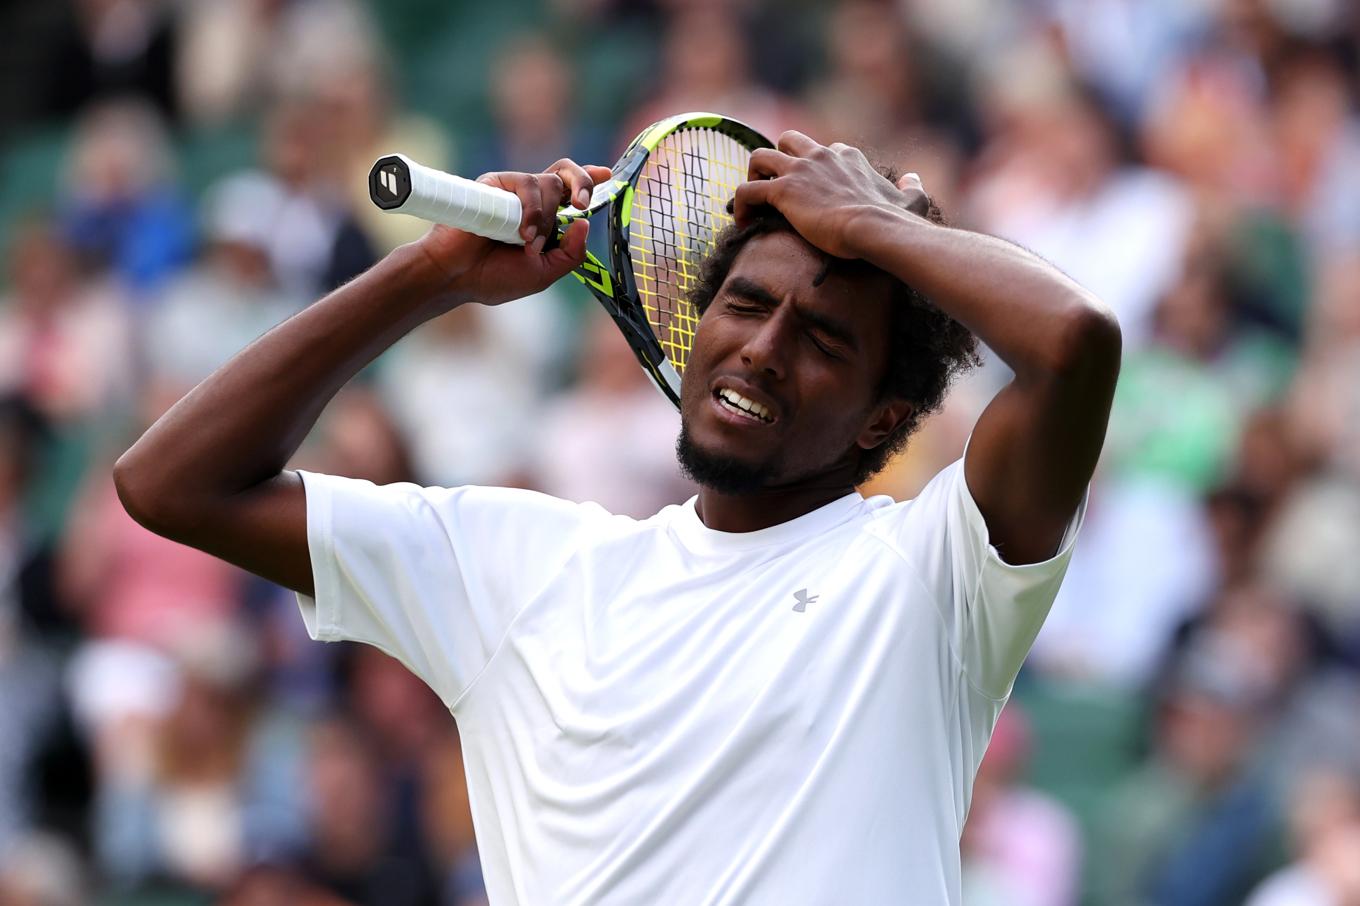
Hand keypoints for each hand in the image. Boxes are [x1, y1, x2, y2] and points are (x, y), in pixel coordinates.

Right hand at [413, 159, 612, 306]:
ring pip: (550, 183)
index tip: (607, 175)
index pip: (569, 191)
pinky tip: (521, 233)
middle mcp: (530, 201)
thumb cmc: (494, 278)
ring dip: (547, 217)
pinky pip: (527, 184)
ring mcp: (513, 191)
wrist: (458, 278)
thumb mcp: (544, 273)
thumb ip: (570, 253)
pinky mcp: (496, 184)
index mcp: (544, 219)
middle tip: (582, 204)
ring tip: (529, 243)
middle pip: (564, 173)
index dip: (588, 179)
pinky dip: (532, 211)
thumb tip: (585, 223)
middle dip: (582, 182)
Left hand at [733, 132, 928, 258]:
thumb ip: (914, 188)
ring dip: (753, 176)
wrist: (876, 229)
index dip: (814, 168)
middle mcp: (821, 156)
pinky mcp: (783, 191)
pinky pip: (747, 190)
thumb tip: (913, 178)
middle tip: (775, 188)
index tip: (810, 190)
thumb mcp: (912, 200)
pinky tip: (742, 222)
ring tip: (755, 201)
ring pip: (760, 157)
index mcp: (847, 157)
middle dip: (778, 159)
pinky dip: (740, 204)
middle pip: (788, 140)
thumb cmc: (894, 221)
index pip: (824, 149)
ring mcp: (800, 171)